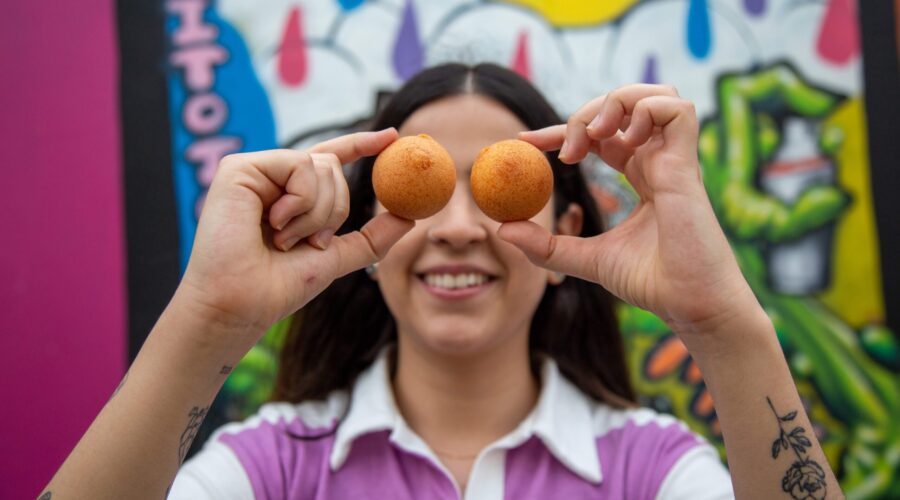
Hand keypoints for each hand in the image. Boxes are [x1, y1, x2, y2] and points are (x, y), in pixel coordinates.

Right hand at [175, 128, 413, 343]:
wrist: (242, 303)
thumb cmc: (278, 286)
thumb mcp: (335, 257)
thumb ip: (371, 238)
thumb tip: (408, 218)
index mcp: (291, 194)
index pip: (330, 158)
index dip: (361, 144)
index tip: (394, 137)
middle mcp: (272, 178)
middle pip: (332, 167)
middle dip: (333, 211)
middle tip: (309, 242)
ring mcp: (254, 170)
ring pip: (320, 166)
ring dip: (315, 213)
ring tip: (283, 238)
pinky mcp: (239, 168)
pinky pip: (299, 165)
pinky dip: (300, 201)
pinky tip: (273, 224)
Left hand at [501, 84, 760, 339]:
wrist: (688, 304)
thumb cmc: (651, 282)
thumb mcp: (586, 259)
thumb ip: (547, 245)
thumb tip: (502, 229)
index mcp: (640, 175)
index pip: (599, 135)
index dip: (561, 130)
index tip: (523, 141)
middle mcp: (658, 161)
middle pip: (622, 106)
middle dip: (584, 114)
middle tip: (566, 153)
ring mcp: (675, 159)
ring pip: (653, 94)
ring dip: (616, 102)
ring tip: (595, 136)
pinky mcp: (688, 164)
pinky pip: (676, 109)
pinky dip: (644, 110)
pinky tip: (623, 140)